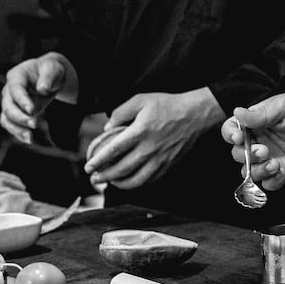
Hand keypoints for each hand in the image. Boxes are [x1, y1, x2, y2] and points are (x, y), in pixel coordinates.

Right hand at [0, 53, 76, 143]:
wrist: (50, 77)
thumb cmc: (50, 70)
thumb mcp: (53, 68)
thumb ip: (49, 76)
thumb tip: (42, 89)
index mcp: (17, 75)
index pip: (15, 89)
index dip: (22, 100)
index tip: (32, 110)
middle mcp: (8, 90)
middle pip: (8, 106)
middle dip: (20, 117)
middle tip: (35, 124)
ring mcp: (10, 102)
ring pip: (6, 118)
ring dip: (17, 129)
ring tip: (30, 137)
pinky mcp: (14, 113)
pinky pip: (12, 125)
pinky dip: (19, 133)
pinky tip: (30, 140)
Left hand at [84, 88, 220, 190]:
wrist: (196, 114)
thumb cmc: (167, 105)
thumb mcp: (141, 100)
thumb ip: (121, 112)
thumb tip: (107, 128)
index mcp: (141, 131)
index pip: (114, 150)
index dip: (98, 160)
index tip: (88, 166)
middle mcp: (150, 148)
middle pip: (122, 169)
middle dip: (105, 176)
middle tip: (94, 178)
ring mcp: (160, 159)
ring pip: (136, 180)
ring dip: (119, 184)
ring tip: (110, 182)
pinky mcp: (168, 165)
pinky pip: (150, 180)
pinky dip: (137, 183)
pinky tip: (129, 180)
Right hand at [222, 93, 284, 190]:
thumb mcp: (284, 106)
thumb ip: (261, 114)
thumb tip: (237, 112)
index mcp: (255, 123)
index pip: (231, 130)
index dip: (230, 135)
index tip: (239, 137)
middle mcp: (259, 141)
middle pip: (238, 154)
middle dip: (246, 155)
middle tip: (264, 150)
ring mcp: (270, 158)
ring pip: (250, 172)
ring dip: (257, 171)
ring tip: (274, 164)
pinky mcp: (284, 171)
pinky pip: (270, 183)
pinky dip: (271, 181)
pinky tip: (281, 172)